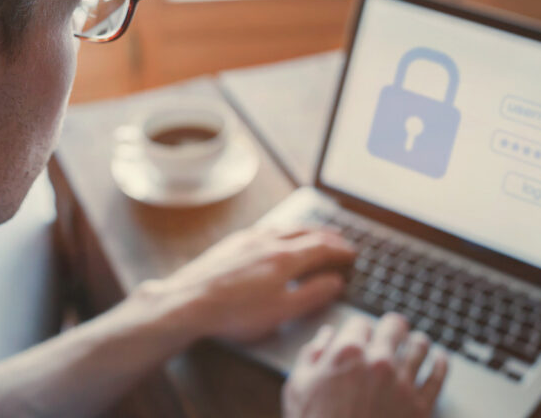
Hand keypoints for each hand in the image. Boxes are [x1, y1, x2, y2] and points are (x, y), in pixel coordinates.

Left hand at [150, 226, 356, 342]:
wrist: (188, 302)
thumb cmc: (235, 312)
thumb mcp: (281, 312)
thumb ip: (312, 295)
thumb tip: (335, 282)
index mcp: (285, 258)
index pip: (321, 247)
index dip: (340, 250)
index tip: (352, 253)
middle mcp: (268, 241)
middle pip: (305, 232)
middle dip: (326, 235)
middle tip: (340, 238)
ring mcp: (248, 239)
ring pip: (284, 227)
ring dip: (305, 229)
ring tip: (313, 233)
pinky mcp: (232, 243)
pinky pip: (266, 229)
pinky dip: (282, 230)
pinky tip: (277, 236)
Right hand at [283, 313, 448, 417]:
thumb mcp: (298, 387)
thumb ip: (311, 355)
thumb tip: (326, 336)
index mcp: (347, 352)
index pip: (361, 322)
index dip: (360, 329)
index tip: (361, 337)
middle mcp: (378, 362)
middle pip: (395, 325)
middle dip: (392, 328)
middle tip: (392, 332)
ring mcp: (403, 384)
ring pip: (420, 345)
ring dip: (417, 342)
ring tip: (416, 343)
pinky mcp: (420, 407)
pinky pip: (439, 376)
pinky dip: (441, 363)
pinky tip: (439, 359)